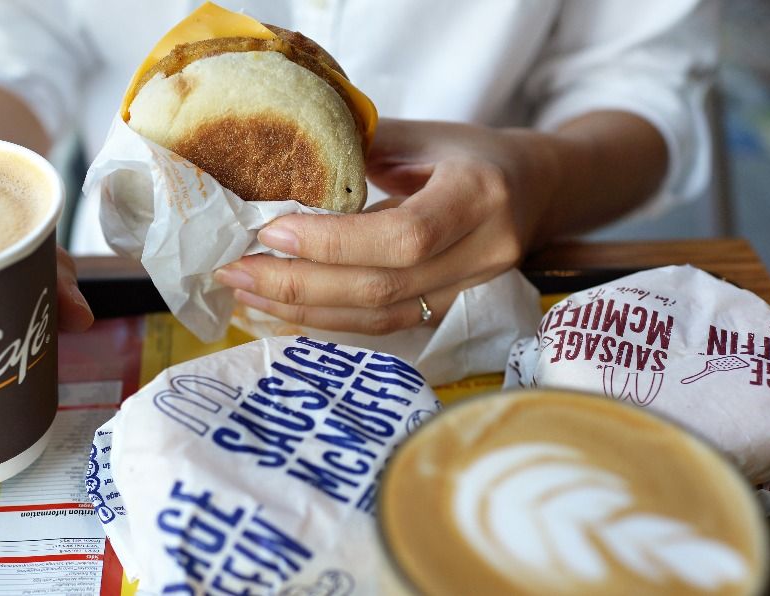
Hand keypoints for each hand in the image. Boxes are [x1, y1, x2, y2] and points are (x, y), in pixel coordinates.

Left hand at [214, 118, 560, 333]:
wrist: (534, 188)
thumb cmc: (470, 153)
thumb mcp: (421, 134)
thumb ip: (357, 148)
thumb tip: (274, 167)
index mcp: (478, 195)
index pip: (403, 236)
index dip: (332, 243)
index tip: (270, 232)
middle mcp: (483, 251)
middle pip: (382, 287)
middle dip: (298, 284)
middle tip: (235, 271)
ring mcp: (471, 290)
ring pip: (379, 316)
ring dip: (303, 309)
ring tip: (246, 293)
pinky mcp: (450, 311)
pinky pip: (383, 325)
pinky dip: (328, 319)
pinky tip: (283, 308)